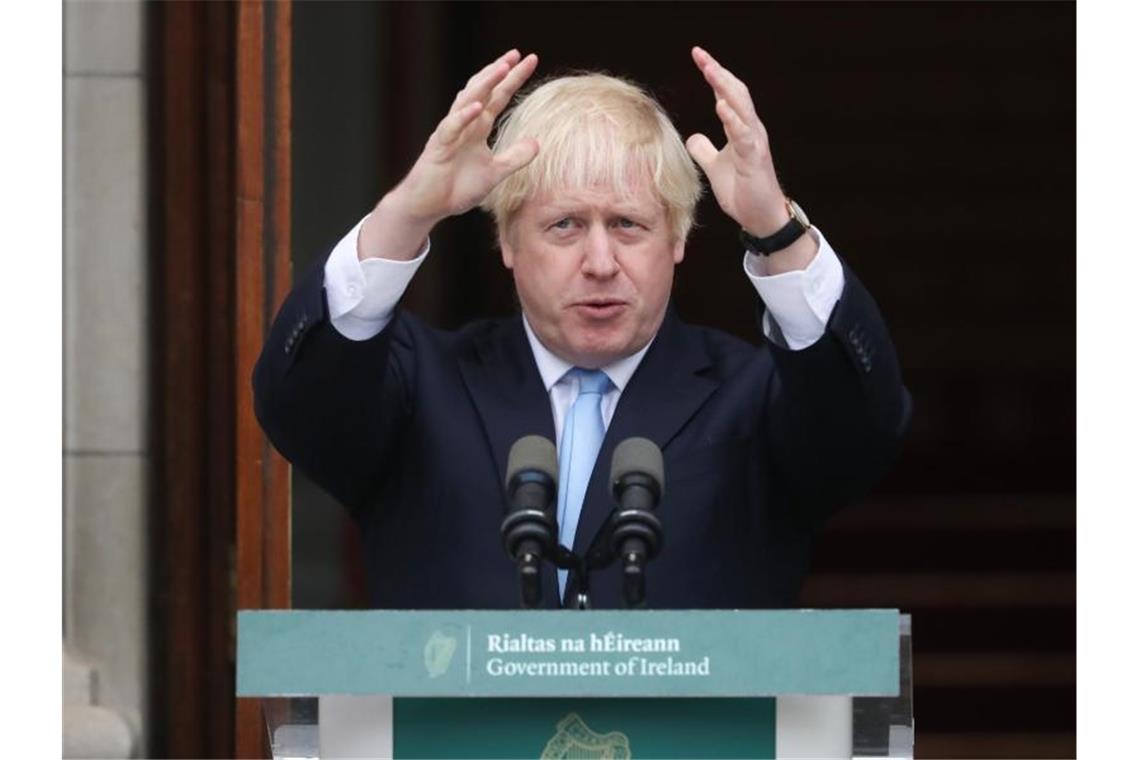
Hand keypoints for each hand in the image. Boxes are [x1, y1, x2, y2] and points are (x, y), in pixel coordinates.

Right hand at [361, 50, 539, 260]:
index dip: (513, 80)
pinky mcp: (438, 148)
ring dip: (484, 85)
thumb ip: (514, 158)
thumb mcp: (494, 173)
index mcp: (477, 128)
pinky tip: (476, 106)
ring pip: (466, 102)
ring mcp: (449, 133)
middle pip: (483, 92)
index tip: (530, 60)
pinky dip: (463, 116)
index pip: (498, 98)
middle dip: (499, 72)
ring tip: (501, 68)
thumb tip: (537, 143)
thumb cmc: (457, 188)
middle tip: (516, 54)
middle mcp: (463, 124)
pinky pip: (450, 128)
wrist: (428, 206)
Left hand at [685, 47, 787, 236]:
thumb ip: (704, 150)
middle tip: (700, 54)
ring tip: (710, 70)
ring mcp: (754, 142)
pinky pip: (744, 134)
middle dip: (717, 72)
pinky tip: (720, 106)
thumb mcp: (715, 167)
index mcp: (741, 128)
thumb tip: (692, 136)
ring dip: (725, 87)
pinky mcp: (754, 158)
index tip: (698, 56)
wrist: (761, 217)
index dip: (714, 75)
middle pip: (735, 92)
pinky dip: (733, 119)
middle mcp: (751, 129)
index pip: (727, 94)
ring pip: (742, 107)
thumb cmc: (743, 191)